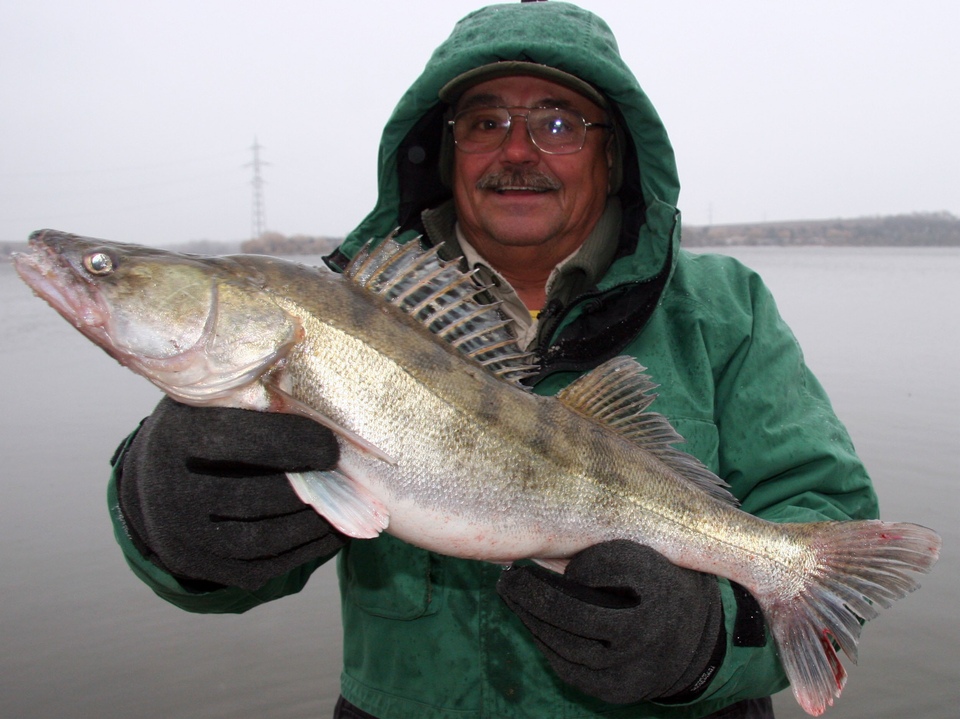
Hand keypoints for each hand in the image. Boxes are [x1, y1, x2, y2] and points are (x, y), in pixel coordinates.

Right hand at [117, 397, 345, 590]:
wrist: (153, 481)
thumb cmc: (204, 430)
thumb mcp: (219, 404)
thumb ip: (262, 401)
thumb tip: (329, 409)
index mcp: (177, 438)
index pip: (240, 442)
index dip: (293, 445)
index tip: (331, 448)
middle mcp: (171, 492)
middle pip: (253, 498)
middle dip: (310, 490)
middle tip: (346, 481)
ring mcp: (182, 535)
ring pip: (261, 540)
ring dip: (314, 526)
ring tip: (347, 508)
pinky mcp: (198, 566)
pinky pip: (261, 568)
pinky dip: (305, 551)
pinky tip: (331, 532)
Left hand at [497, 540, 724, 703]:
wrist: (698, 644)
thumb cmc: (663, 586)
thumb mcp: (644, 557)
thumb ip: (602, 555)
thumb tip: (543, 545)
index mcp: (659, 588)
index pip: (604, 568)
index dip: (572, 562)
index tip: (545, 546)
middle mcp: (647, 631)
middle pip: (574, 612)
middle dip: (533, 594)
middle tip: (508, 576)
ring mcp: (631, 667)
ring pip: (565, 644)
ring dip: (530, 618)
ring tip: (511, 594)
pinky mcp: (616, 690)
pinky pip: (568, 668)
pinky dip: (545, 643)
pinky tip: (531, 623)